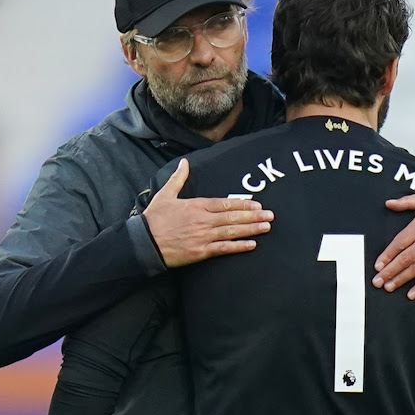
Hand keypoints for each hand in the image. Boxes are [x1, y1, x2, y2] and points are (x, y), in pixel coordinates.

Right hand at [143, 159, 274, 267]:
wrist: (144, 243)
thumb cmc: (154, 219)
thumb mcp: (165, 194)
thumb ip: (178, 178)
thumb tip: (184, 162)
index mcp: (197, 205)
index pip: (225, 203)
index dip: (243, 204)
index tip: (257, 204)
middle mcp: (203, 220)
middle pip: (233, 217)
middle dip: (254, 216)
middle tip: (270, 215)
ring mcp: (203, 236)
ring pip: (232, 231)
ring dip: (251, 229)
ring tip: (266, 227)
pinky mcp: (201, 252)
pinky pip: (224, 248)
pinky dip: (238, 246)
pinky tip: (252, 244)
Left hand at [371, 191, 414, 299]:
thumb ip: (406, 201)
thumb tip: (388, 203)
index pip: (399, 242)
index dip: (387, 255)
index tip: (377, 266)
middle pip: (405, 258)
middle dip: (390, 271)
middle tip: (377, 281)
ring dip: (401, 279)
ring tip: (388, 287)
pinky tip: (411, 294)